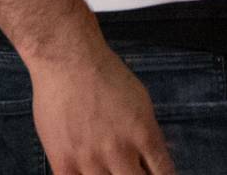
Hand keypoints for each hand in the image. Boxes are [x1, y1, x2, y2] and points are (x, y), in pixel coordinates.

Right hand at [29, 45, 173, 174]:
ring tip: (109, 169)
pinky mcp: (63, 163)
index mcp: (144, 134)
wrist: (69, 62)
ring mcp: (91, 160)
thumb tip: (158, 155)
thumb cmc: (106, 76)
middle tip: (131, 170)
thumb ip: (148, 133)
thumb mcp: (141, 102)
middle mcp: (120, 151)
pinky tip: (87, 173)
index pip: (163, 173)